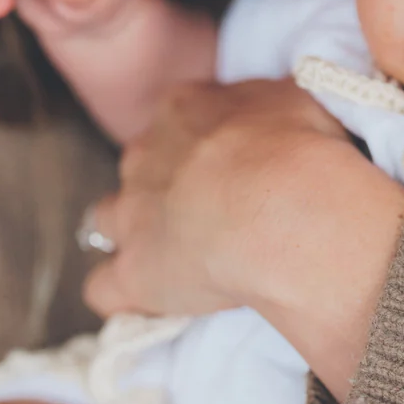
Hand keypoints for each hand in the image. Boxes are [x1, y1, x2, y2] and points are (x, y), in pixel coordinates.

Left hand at [84, 79, 403, 398]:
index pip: (177, 117)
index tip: (229, 162)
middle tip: (211, 211)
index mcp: (185, 108)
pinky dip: (122, 296)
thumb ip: (272, 104)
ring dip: (131, 235)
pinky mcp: (132, 273)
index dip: (199, 143)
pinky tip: (152, 304)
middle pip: (139, 167)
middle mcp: (146, 155)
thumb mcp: (297, 99)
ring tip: (172, 257)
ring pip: (104, 219)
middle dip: (163, 187)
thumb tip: (278, 109)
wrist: (283, 207)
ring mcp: (131, 215)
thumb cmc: (299, 146)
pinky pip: (103, 289)